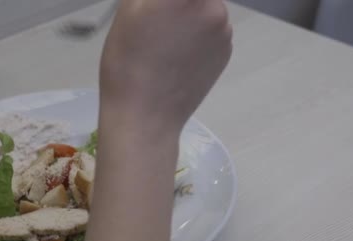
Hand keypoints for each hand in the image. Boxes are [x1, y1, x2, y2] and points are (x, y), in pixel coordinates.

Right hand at [99, 0, 231, 136]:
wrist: (145, 117)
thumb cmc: (126, 63)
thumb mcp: (128, 10)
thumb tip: (163, 0)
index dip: (167, 2)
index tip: (160, 7)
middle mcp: (213, 6)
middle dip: (179, 3)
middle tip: (156, 18)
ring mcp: (224, 30)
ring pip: (207, 6)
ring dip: (190, 11)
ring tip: (164, 38)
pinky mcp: (226, 52)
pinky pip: (213, 28)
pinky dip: (198, 32)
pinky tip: (177, 53)